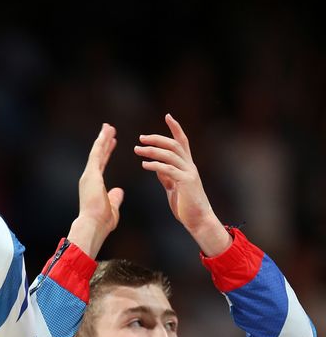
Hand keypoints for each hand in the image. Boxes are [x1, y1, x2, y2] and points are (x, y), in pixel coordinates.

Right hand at [68, 123, 124, 257]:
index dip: (107, 152)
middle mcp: (89, 177)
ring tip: (108, 126)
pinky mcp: (91, 174)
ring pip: (96, 151)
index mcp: (94, 184)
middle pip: (98, 155)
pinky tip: (107, 132)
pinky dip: (102, 142)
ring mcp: (89, 175)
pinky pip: (97, 154)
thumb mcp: (112, 207)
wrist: (93, 226)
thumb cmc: (101, 222)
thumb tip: (119, 191)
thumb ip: (115, 197)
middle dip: (104, 141)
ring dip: (103, 138)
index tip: (112, 142)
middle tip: (109, 129)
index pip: (102, 164)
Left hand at [134, 114, 230, 255]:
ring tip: (137, 150)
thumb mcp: (173, 186)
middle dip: (157, 139)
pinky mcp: (186, 183)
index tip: (168, 116)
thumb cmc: (186, 205)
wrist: (198, 221)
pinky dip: (156, 165)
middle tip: (141, 138)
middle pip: (174, 145)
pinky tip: (145, 165)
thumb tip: (155, 165)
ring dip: (152, 151)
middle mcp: (190, 166)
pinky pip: (169, 170)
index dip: (175, 128)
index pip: (182, 141)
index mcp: (187, 166)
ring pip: (170, 155)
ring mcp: (189, 174)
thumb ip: (166, 175)